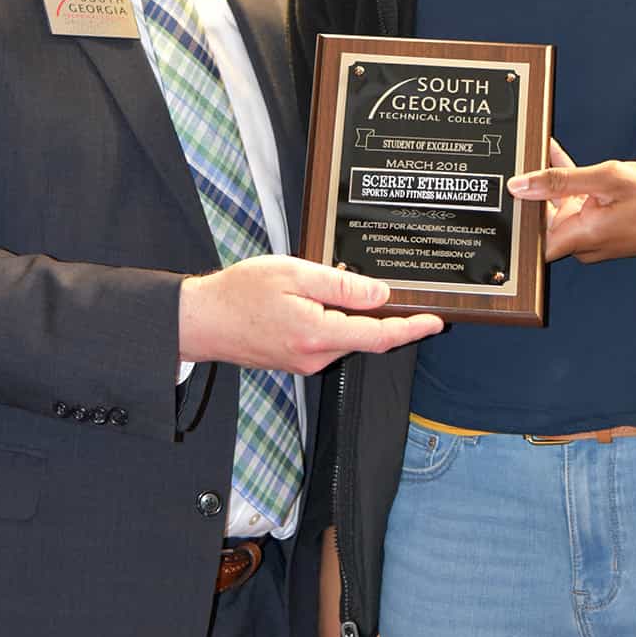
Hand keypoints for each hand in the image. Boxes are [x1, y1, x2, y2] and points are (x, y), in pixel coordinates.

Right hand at [178, 255, 443, 373]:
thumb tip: (380, 294)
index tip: (434, 322)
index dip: (411, 329)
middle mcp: (315, 356)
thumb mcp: (293, 273)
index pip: (378, 336)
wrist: (201, 321)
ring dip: (348, 316)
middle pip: (363, 336)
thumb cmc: (239, 293)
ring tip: (319, 286)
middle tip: (368, 282)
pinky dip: (331, 323)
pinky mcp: (295, 362)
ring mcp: (304, 363)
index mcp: (317, 334)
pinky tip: (309, 302)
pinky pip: (326, 341)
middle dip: (374, 313)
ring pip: (344, 338)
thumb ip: (341, 286)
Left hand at [509, 148, 635, 262]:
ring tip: (528, 146)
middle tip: (508, 158)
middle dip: (527, 191)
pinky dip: (568, 182)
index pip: (529, 244)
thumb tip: (519, 185)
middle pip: (542, 221)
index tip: (492, 205)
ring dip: (548, 181)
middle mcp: (584, 243)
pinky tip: (553, 151)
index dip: (509, 226)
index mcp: (580, 237)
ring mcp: (595, 236)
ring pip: (560, 208)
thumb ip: (561, 181)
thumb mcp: (607, 178)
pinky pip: (577, 204)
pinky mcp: (604, 227)